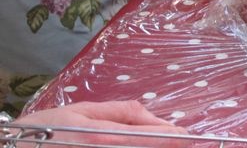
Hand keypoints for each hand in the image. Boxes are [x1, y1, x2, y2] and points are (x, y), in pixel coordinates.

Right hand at [13, 101, 189, 147]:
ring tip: (166, 144)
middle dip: (166, 147)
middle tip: (184, 142)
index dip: (174, 138)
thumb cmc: (46, 130)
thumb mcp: (83, 111)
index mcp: (103, 138)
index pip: (149, 138)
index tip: (191, 137)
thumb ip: (122, 112)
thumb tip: (155, 118)